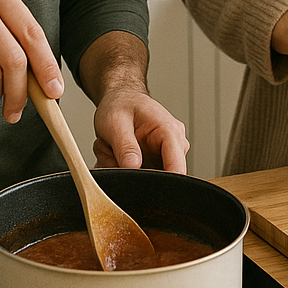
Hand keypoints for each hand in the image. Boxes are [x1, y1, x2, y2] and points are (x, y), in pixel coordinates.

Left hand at [77, 31, 188, 173]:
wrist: (120, 99)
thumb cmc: (121, 104)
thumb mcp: (116, 122)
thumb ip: (125, 146)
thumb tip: (133, 166)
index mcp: (168, 130)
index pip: (176, 165)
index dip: (162, 182)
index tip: (140, 188)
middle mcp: (173, 145)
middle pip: (158, 178)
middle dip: (130, 173)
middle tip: (110, 155)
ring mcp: (165, 155)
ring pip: (145, 180)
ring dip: (123, 170)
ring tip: (110, 150)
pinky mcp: (156, 163)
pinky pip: (139, 177)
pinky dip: (122, 170)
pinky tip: (114, 155)